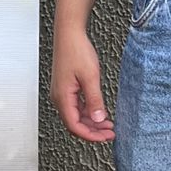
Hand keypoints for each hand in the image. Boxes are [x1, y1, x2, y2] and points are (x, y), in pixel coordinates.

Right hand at [49, 26, 114, 142]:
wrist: (69, 34)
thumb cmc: (76, 51)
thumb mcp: (90, 77)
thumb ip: (94, 100)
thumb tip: (99, 119)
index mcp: (62, 97)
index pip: (75, 126)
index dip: (91, 135)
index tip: (106, 137)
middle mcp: (59, 97)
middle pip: (75, 124)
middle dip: (93, 131)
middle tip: (110, 134)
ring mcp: (62, 93)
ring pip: (76, 116)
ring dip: (92, 122)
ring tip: (108, 125)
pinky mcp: (66, 88)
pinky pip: (76, 107)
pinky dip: (88, 112)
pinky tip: (99, 112)